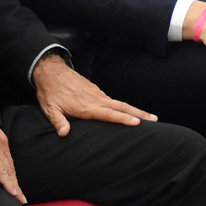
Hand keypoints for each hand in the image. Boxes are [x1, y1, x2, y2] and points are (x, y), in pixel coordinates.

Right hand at [0, 112, 25, 202]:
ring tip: (19, 199)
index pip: (7, 161)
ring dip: (14, 186)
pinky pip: (1, 171)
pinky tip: (13, 192)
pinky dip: (7, 182)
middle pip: (10, 168)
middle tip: (21, 197)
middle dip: (15, 183)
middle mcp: (2, 145)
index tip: (15, 184)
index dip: (11, 174)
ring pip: (8, 171)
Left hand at [33, 54, 154, 135]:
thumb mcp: (50, 109)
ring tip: (148, 117)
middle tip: (155, 119)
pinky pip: (112, 100)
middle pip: (122, 107)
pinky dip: (123, 106)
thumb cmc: (50, 92)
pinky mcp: (95, 90)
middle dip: (139, 113)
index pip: (109, 114)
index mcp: (86, 106)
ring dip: (134, 110)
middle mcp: (96, 99)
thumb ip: (58, 122)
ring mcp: (97, 93)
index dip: (124, 119)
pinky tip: (128, 111)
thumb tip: (64, 133)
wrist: (51, 71)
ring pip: (119, 103)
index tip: (138, 122)